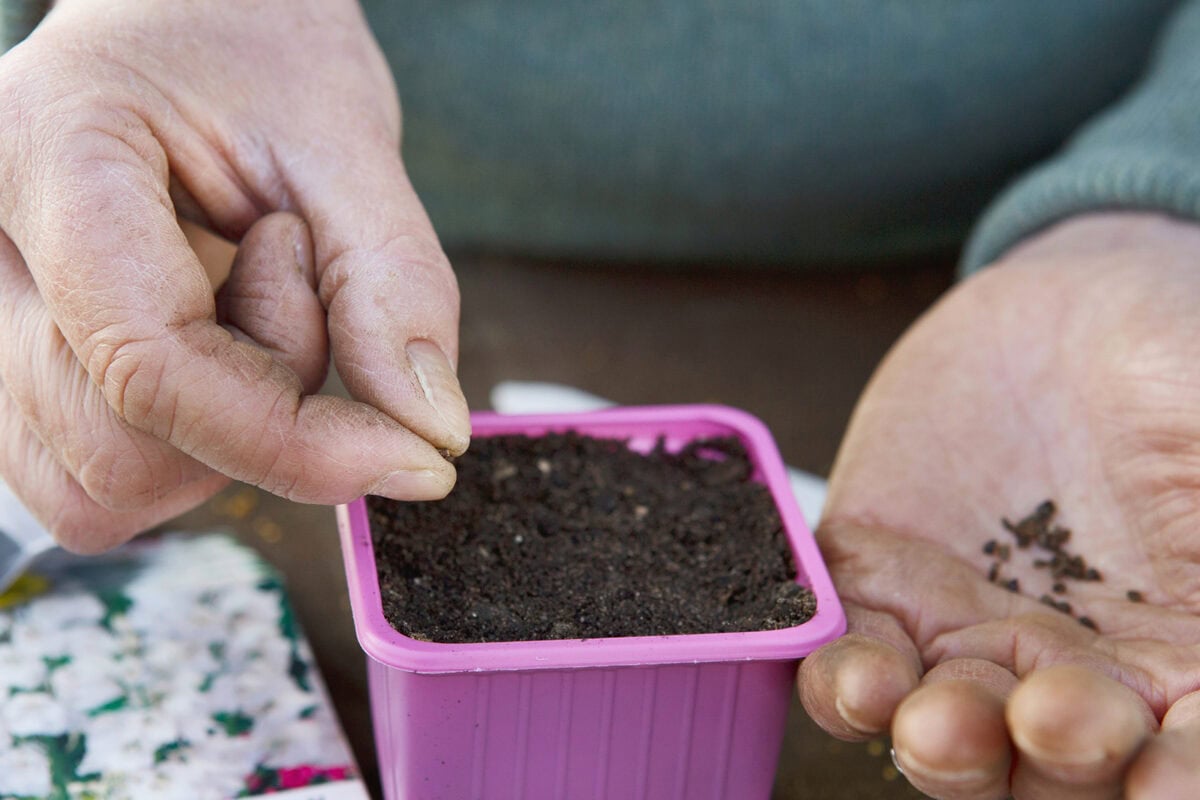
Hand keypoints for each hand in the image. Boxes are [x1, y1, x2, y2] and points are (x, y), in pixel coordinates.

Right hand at [0, 0, 469, 551]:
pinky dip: (189, 447)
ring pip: (103, 485)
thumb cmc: (253, 44)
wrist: (186, 16)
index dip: (295, 440)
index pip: (149, 365)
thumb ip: (389, 281)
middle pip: (123, 448)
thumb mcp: (342, 135)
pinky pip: (95, 478)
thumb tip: (429, 430)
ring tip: (247, 291)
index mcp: (42, 157)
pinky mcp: (16, 369)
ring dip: (225, 432)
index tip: (420, 459)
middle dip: (265, 405)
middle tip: (298, 267)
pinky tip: (215, 344)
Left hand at [797, 213, 1199, 798]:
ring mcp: (973, 638)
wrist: (1076, 306)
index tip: (1167, 785)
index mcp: (1187, 666)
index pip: (1189, 755)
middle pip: (1060, 768)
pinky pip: (857, 651)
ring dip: (940, 741)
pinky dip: (845, 673)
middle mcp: (1079, 676)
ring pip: (951, 729)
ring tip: (933, 721)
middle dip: (1056, 761)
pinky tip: (850, 672)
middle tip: (1055, 726)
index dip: (1182, 781)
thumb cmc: (1190, 366)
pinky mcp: (885, 587)